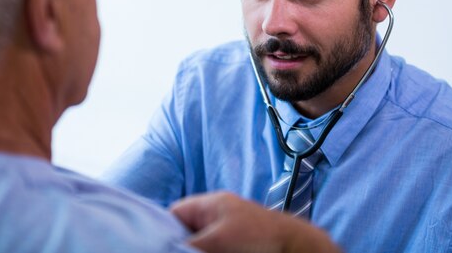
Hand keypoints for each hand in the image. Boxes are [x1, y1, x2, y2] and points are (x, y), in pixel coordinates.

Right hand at [171, 192, 341, 252]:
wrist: (297, 248)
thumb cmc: (260, 237)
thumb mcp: (217, 239)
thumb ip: (190, 244)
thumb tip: (167, 247)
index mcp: (210, 204)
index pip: (173, 214)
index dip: (161, 230)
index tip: (154, 244)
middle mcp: (217, 216)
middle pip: (185, 232)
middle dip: (179, 244)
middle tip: (172, 252)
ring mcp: (227, 233)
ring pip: (199, 243)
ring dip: (195, 249)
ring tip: (194, 252)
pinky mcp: (236, 246)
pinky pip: (213, 248)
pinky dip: (210, 251)